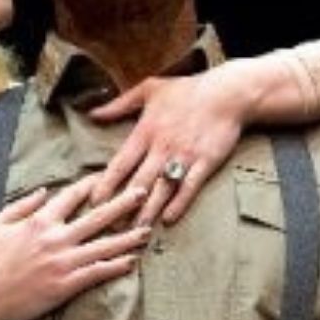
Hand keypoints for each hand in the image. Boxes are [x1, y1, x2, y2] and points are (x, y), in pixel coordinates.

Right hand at [0, 176, 149, 319]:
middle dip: (123, 203)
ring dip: (128, 237)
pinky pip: (98, 273)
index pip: (71, 196)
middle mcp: (55, 238)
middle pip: (97, 216)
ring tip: (147, 230)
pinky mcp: (66, 285)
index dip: (91, 185)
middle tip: (142, 192)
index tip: (107, 177)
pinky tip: (132, 262)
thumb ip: (21, 206)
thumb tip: (43, 191)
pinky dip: (116, 266)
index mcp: (38, 221)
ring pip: (104, 245)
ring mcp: (63, 262)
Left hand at [87, 59, 265, 225]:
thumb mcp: (149, 89)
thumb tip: (93, 113)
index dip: (106, 184)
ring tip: (136, 231)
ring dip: (148, 211)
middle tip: (111, 227)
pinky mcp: (205, 162)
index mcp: (145, 131)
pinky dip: (178, 204)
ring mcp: (184, 156)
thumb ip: (119, 103)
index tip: (94, 201)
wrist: (227, 93)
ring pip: (161, 189)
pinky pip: (189, 187)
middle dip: (124, 207)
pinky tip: (168, 219)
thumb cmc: (187, 90)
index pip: (120, 163)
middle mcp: (162, 147)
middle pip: (138, 183)